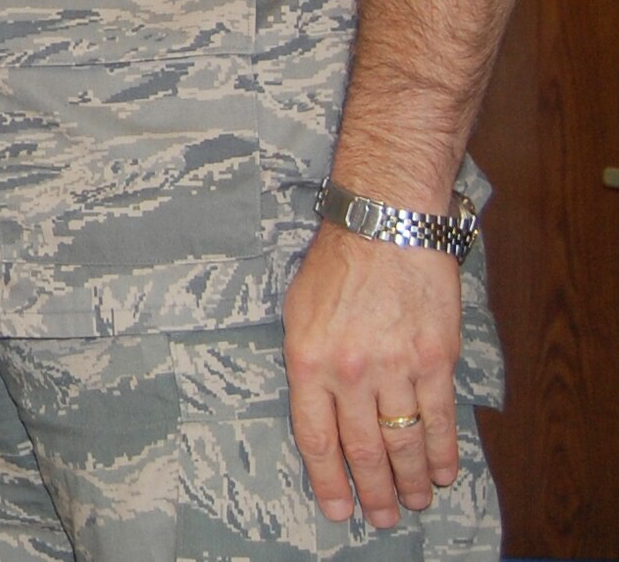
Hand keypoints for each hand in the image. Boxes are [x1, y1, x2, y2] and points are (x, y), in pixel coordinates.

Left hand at [283, 223, 463, 528]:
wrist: (385, 224)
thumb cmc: (336, 263)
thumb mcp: (298, 311)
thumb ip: (308, 363)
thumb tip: (320, 411)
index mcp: (308, 360)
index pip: (316, 438)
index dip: (328, 481)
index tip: (337, 509)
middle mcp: (350, 372)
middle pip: (363, 450)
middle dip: (373, 491)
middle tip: (382, 518)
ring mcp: (395, 367)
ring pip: (404, 441)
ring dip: (411, 480)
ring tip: (414, 503)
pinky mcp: (434, 360)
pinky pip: (440, 418)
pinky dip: (443, 451)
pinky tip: (444, 472)